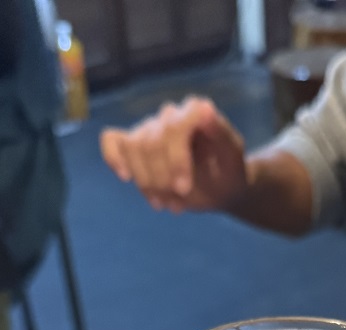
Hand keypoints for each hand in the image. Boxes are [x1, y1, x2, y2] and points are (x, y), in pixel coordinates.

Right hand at [100, 96, 247, 213]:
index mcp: (195, 112)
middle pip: (150, 142)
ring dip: (145, 182)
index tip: (183, 189)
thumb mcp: (233, 157)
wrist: (221, 189)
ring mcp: (150, 129)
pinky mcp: (135, 145)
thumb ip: (221, 132)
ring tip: (164, 204)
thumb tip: (205, 108)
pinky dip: (113, 158)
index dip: (173, 160)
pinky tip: (125, 177)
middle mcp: (170, 116)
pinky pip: (112, 141)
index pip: (173, 127)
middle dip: (160, 179)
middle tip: (176, 205)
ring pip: (132, 147)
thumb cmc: (229, 172)